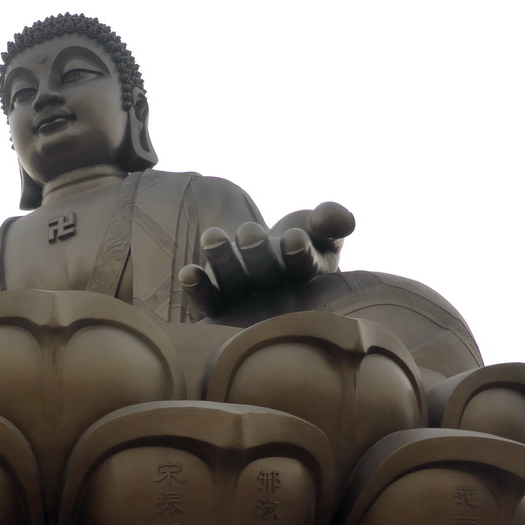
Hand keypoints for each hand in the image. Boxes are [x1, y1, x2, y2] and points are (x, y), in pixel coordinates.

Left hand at [179, 201, 354, 317]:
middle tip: (249, 233)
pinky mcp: (219, 306)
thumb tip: (337, 217)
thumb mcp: (320, 230)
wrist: (268, 255)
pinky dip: (198, 287)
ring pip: (234, 284)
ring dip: (222, 262)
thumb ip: (330, 222)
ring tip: (211, 236)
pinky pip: (208, 300)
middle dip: (257, 255)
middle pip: (266, 277)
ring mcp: (246, 304)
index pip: (305, 268)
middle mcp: (276, 296)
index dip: (299, 255)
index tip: (294, 238)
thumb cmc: (305, 240)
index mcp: (306, 277)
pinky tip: (187, 273)